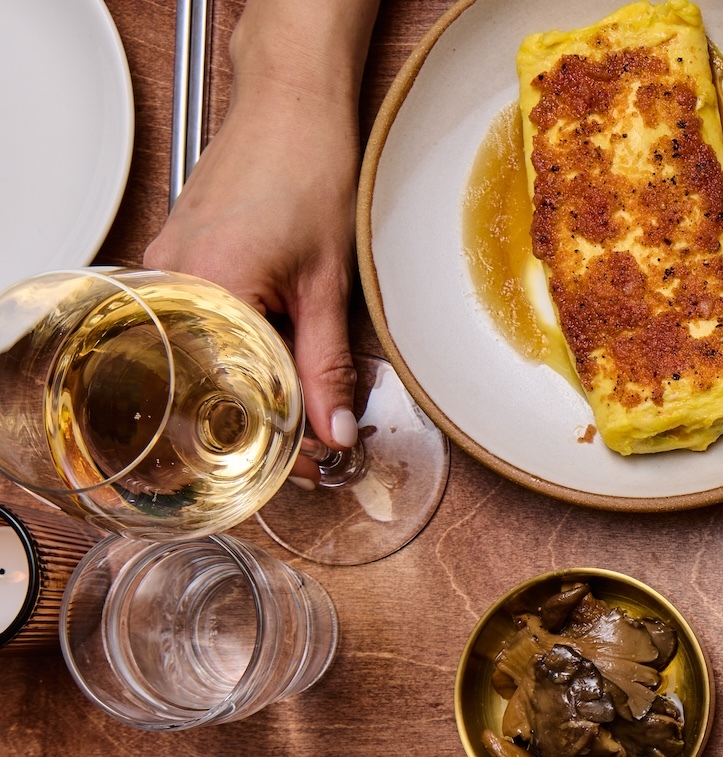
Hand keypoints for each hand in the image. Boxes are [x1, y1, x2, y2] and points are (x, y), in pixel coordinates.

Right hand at [141, 0, 381, 448]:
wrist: (291, 106)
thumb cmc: (307, 170)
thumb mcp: (329, 285)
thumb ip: (329, 363)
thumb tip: (335, 428)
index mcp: (207, 289)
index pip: (232, 396)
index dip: (277, 438)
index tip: (314, 462)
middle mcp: (171, 281)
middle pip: (210, 382)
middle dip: (263, 418)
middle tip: (313, 445)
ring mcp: (164, 270)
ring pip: (205, 355)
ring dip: (252, 383)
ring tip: (301, 403)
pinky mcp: (173, 261)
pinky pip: (199, 324)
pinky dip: (238, 347)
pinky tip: (273, 356)